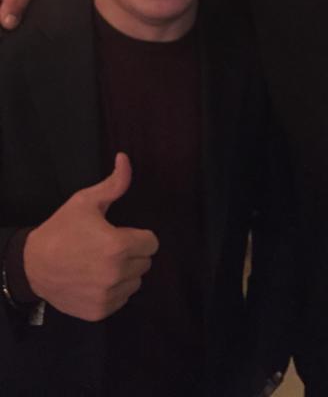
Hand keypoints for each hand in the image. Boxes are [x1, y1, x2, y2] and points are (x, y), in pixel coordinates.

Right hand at [23, 153, 158, 321]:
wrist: (32, 265)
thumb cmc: (62, 229)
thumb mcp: (86, 201)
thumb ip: (114, 183)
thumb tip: (125, 158)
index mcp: (118, 245)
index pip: (152, 243)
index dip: (139, 236)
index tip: (122, 234)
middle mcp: (116, 273)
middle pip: (145, 262)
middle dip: (133, 253)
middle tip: (109, 248)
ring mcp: (108, 295)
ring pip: (136, 282)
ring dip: (126, 273)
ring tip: (102, 263)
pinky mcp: (100, 311)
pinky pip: (122, 299)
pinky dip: (114, 291)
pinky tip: (96, 280)